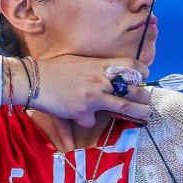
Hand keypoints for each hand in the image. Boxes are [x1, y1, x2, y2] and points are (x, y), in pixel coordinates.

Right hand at [5, 56, 152, 127]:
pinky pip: (93, 120)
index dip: (142, 71)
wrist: (34, 80)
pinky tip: (84, 118)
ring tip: (146, 115)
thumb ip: (96, 68)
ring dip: (139, 112)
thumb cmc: (54, 68)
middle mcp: (100, 80)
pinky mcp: (83, 111)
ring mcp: (94, 97)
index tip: (145, 76)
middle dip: (144, 95)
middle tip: (148, 100)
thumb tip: (108, 75)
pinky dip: (90, 120)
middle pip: (133, 88)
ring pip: (125, 106)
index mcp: (100, 65)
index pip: (130, 65)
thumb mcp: (79, 61)